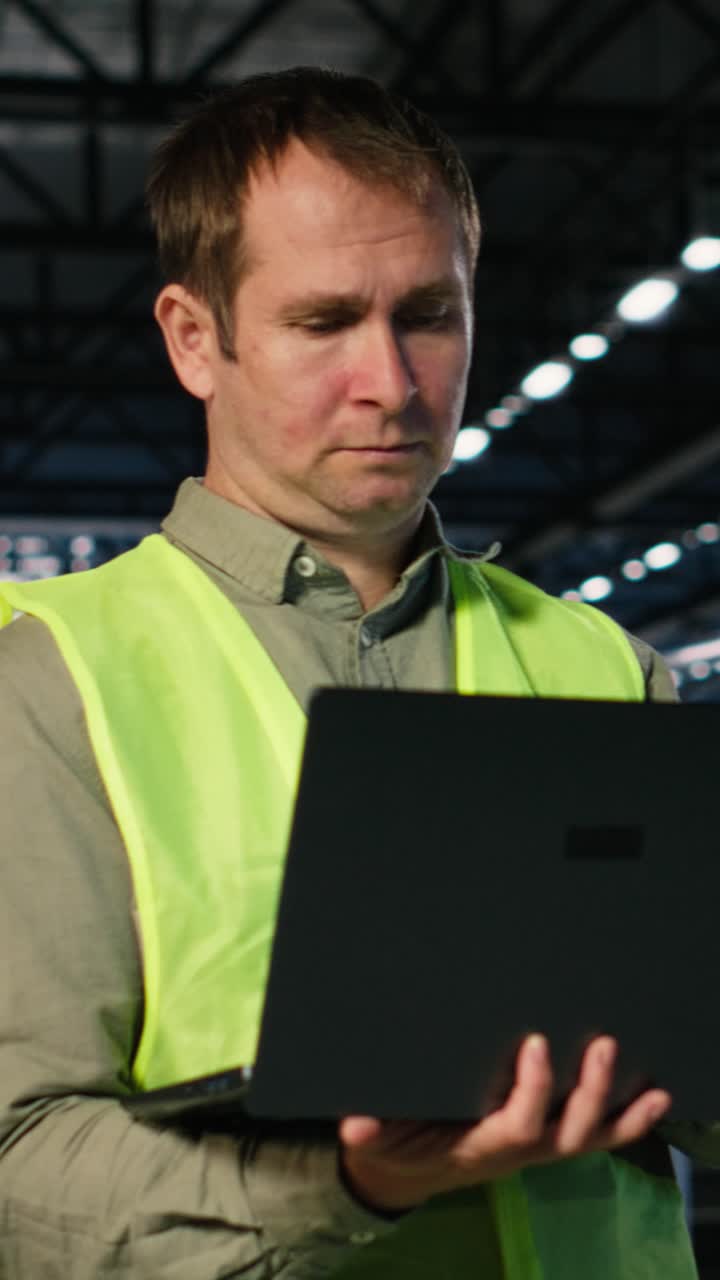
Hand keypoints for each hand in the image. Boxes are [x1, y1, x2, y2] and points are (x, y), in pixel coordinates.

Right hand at [339, 1034, 670, 1211]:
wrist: (409, 1169)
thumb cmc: (399, 1141)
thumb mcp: (379, 1139)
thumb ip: (369, 1131)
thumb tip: (354, 1125)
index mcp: (480, 1146)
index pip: (517, 1125)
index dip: (533, 1090)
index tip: (536, 1043)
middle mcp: (517, 1152)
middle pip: (566, 1134)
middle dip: (588, 1092)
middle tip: (601, 1045)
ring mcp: (537, 1147)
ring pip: (587, 1138)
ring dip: (619, 1111)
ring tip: (649, 1082)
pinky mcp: (546, 1138)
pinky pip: (594, 1136)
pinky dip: (627, 1122)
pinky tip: (655, 1097)